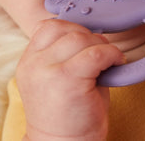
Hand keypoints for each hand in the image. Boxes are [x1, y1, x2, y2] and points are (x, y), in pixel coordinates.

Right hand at [16, 19, 125, 139]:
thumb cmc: (69, 117)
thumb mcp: (58, 80)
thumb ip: (67, 55)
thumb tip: (93, 34)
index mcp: (28, 63)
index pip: (47, 27)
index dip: (72, 29)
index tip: (86, 43)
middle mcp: (34, 65)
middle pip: (65, 29)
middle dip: (89, 36)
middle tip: (102, 53)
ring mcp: (48, 71)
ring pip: (80, 38)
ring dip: (100, 45)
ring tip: (108, 60)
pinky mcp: (68, 80)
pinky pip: (96, 53)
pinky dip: (111, 54)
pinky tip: (116, 63)